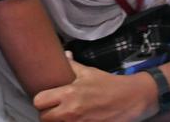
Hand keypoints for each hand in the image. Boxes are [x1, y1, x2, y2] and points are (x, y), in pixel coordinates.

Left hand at [33, 56, 154, 121]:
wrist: (131, 99)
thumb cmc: (109, 85)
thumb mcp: (89, 72)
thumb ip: (72, 65)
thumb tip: (63, 54)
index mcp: (69, 93)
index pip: (39, 101)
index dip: (41, 100)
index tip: (47, 98)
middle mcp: (71, 111)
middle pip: (43, 118)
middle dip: (47, 113)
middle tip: (54, 108)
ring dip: (58, 121)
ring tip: (64, 114)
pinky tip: (75, 118)